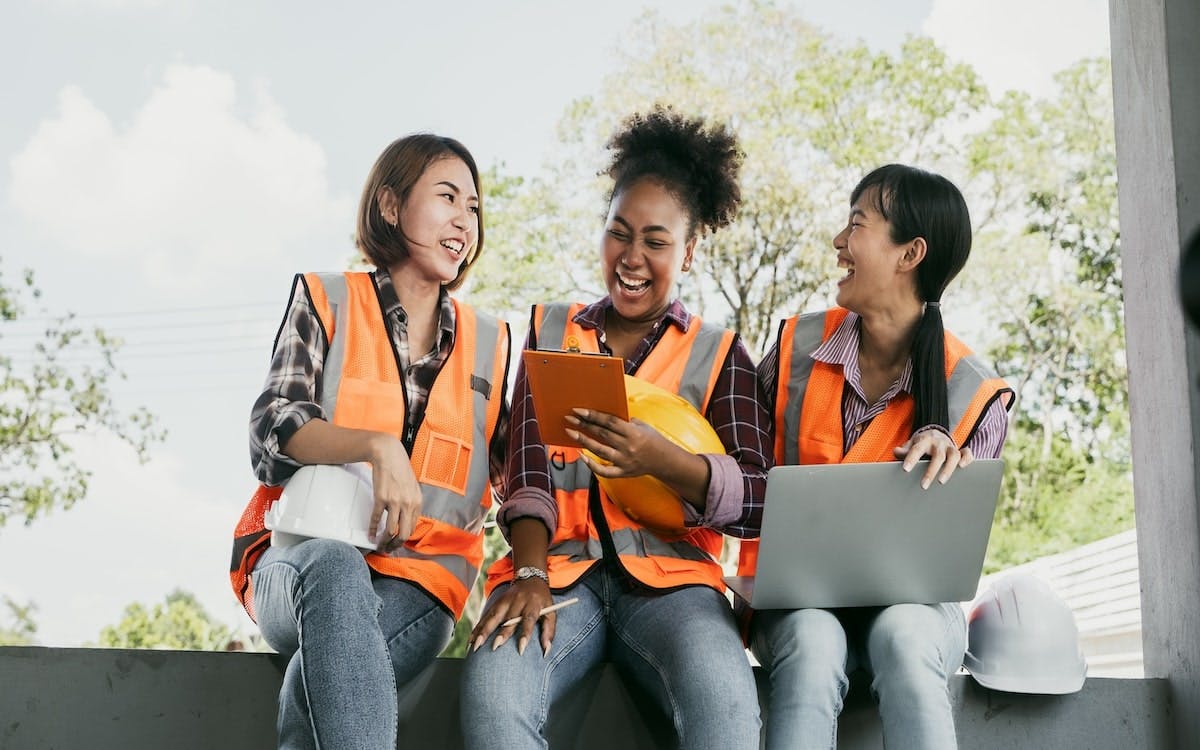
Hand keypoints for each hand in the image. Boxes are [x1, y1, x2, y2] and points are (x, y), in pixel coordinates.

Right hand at [367, 434, 421, 549]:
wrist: (389, 455)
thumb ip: (411, 504)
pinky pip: (376, 519)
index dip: (404, 540)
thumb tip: (406, 519)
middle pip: (404, 534)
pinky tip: (370, 534)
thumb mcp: (412, 488)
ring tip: (379, 545)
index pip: (413, 528)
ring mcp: (395, 502)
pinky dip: (372, 529)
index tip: (397, 544)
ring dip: (384, 541)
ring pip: (391, 530)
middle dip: (395, 545)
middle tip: (388, 549)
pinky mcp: (381, 499)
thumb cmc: (400, 471)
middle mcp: (408, 504)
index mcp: (417, 502)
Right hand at [470, 579, 554, 655]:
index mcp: (533, 604)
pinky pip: (485, 615)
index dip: (525, 634)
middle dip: (500, 633)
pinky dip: (477, 628)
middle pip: (508, 618)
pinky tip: (471, 639)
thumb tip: (546, 651)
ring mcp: (505, 600)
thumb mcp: (551, 612)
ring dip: (483, 631)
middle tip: (494, 647)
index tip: (521, 649)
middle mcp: (518, 601)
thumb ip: (549, 632)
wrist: (531, 578)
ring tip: (476, 645)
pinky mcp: (496, 602)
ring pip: (493, 616)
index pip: (528, 619)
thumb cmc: (542, 600)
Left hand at [565, 408, 669, 478]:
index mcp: (633, 432)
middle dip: (584, 425)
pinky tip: (582, 457)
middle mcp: (628, 446)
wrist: (665, 461)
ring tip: (570, 432)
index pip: (609, 422)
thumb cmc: (653, 440)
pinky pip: (605, 471)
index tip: (579, 411)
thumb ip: (625, 422)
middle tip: (569, 418)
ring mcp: (624, 461)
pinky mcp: (623, 472)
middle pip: (602, 434)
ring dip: (584, 441)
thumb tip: (605, 417)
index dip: (593, 416)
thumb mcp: (642, 426)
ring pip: (599, 450)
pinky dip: (592, 465)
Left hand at [894, 428, 973, 488]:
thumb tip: (896, 452)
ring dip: (948, 469)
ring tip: (941, 482)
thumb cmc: (921, 444)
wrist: (935, 434)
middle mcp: (939, 443)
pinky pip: (967, 453)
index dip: (911, 459)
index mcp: (924, 440)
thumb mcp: (911, 444)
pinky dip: (967, 459)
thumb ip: (904, 450)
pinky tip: (962, 467)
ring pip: (953, 455)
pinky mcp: (960, 450)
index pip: (917, 449)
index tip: (906, 469)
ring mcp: (950, 446)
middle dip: (931, 471)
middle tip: (924, 485)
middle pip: (937, 456)